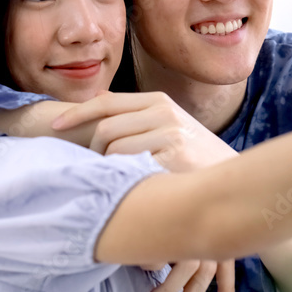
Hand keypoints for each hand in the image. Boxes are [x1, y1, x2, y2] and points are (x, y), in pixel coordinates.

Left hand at [53, 92, 238, 291]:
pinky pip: (129, 169)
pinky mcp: (173, 158)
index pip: (107, 102)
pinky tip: (133, 190)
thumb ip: (138, 121)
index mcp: (159, 101)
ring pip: (113, 151)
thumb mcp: (172, 128)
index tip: (54, 127)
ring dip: (109, 171)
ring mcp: (170, 134)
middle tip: (101, 173)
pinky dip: (123, 182)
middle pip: (105, 130)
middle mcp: (164, 113)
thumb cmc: (196, 159)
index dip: (76, 114)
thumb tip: (94, 118)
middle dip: (94, 154)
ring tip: (123, 184)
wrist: (237, 181)